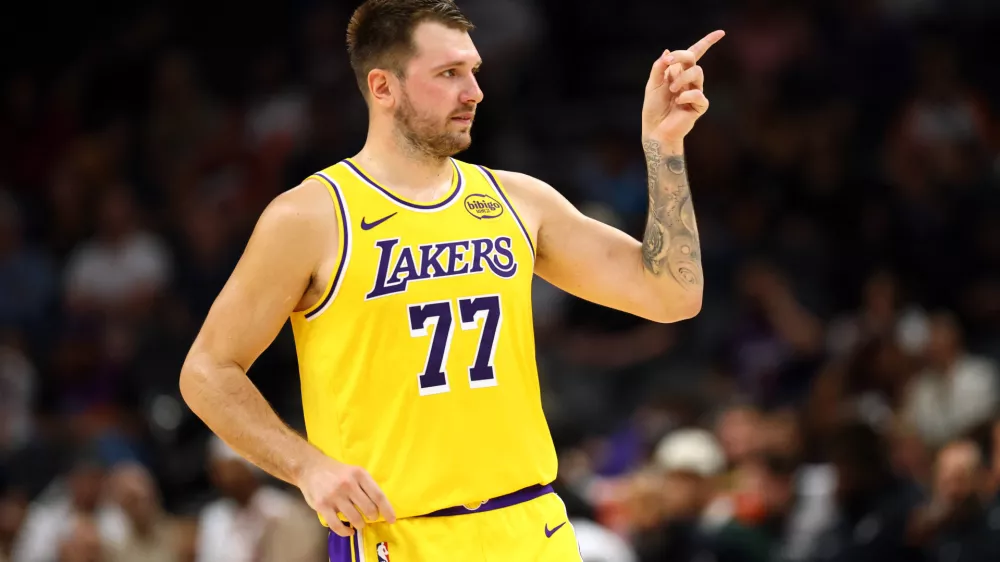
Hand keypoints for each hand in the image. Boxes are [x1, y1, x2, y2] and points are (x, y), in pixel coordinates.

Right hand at [297, 455, 395, 536]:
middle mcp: (348, 484)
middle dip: (372, 517)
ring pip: (355, 519)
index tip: (392, 519)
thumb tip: (380, 505)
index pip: (378, 495)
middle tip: (370, 517)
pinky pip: (337, 525)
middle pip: (368, 509)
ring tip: (359, 523)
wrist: (310, 468)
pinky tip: (349, 531)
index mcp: (359, 474)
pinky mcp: (322, 506)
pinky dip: (345, 532)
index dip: (387, 509)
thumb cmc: (336, 471)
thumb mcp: (354, 471)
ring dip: (360, 524)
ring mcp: (334, 496)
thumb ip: (366, 486)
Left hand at [642, 30, 724, 144]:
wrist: (655, 129)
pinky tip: (679, 102)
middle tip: (668, 64)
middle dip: (680, 56)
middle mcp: (688, 80)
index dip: (707, 42)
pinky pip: (698, 94)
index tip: (721, 33)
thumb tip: (667, 51)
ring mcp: (695, 92)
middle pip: (692, 59)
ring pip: (698, 72)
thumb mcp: (652, 84)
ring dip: (682, 78)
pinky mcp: (699, 106)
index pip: (695, 53)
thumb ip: (659, 68)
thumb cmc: (653, 107)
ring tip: (672, 90)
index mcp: (678, 72)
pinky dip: (686, 95)